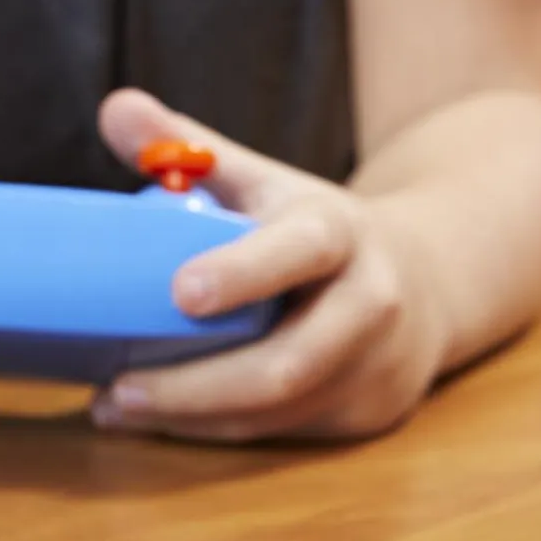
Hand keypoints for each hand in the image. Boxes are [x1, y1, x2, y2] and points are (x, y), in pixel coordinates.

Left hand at [91, 90, 452, 443]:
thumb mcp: (261, 179)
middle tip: (117, 386)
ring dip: (194, 418)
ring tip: (118, 406)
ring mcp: (375, 365)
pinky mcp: (366, 413)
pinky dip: (216, 430)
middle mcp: (371, 301)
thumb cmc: (311, 228)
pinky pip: (284, 432)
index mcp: (337, 231)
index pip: (299, 250)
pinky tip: (160, 420)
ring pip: (280, 410)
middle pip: (286, 362)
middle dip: (196, 385)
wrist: (426, 278)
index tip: (180, 292)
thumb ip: (185, 146)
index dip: (244, 272)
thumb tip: (114, 108)